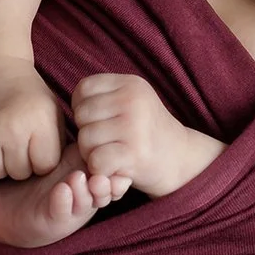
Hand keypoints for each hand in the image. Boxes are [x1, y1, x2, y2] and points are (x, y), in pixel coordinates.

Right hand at [0, 55, 65, 182]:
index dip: (43, 158)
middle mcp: (14, 128)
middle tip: (16, 138)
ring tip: (1, 140)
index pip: (46, 166)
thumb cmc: (28, 96)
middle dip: (22, 162)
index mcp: (40, 121)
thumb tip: (65, 178)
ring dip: (0, 164)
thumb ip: (60, 143)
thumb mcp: (53, 112)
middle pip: (22, 173)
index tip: (37, 143)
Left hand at [69, 72, 191, 198]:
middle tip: (107, 142)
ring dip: (91, 154)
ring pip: (85, 139)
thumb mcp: (132, 102)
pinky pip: (96, 161)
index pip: (83, 89)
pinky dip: (100, 170)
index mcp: (131, 84)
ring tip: (111, 154)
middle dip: (86, 133)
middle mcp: (133, 100)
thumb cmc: (147, 132)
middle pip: (81, 115)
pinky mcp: (135, 153)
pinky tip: (114, 168)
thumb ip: (105, 97)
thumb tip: (73, 104)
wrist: (182, 159)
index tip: (100, 121)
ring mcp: (135, 126)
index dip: (83, 108)